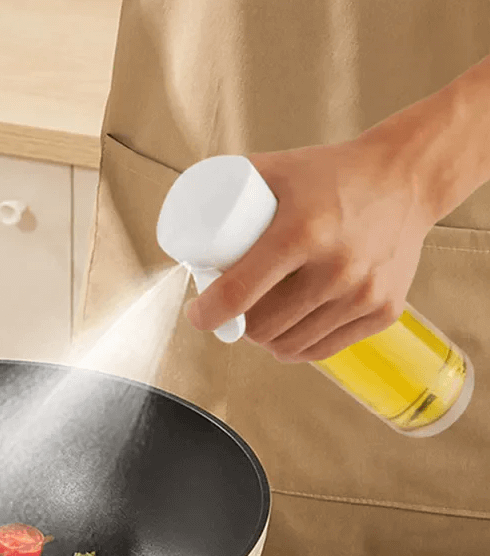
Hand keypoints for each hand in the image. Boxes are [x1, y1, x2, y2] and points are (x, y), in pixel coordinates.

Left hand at [185, 135, 434, 361]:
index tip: (197, 314)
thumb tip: (186, 211)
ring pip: (289, 345)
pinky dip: (297, 348)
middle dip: (236, 326)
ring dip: (264, 341)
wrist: (407, 178)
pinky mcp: (384, 311)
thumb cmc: (332, 174)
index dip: (206, 314)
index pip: (237, 294)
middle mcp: (335, 268)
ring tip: (257, 322)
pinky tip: (286, 337)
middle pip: (260, 328)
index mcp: (302, 232)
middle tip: (231, 312)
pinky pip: (324, 350)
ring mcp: (362, 294)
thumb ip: (228, 181)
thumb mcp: (278, 168)